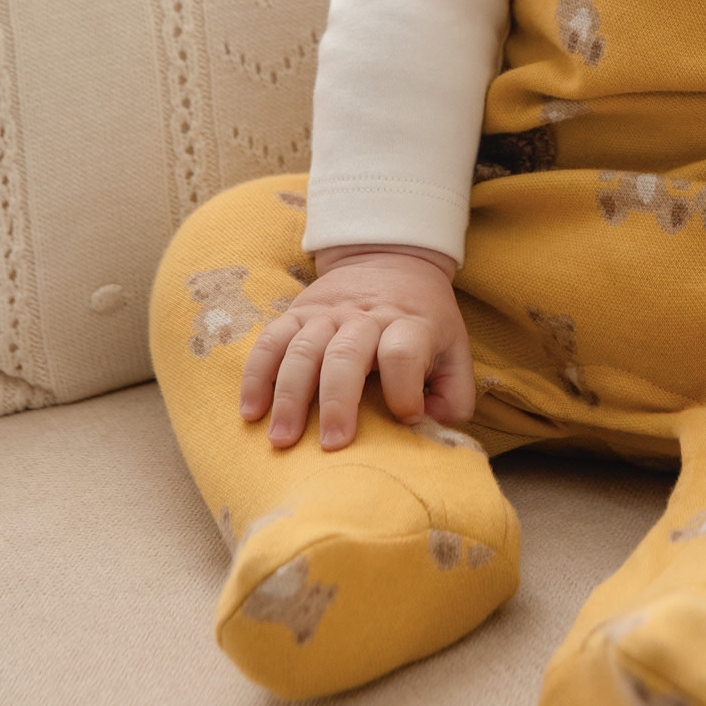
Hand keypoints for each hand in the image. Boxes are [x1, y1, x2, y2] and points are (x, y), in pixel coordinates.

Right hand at [238, 244, 475, 450]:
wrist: (392, 261)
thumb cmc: (424, 323)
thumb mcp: (455, 350)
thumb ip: (455, 394)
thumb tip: (431, 429)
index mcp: (409, 325)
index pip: (403, 351)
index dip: (405, 387)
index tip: (406, 417)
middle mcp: (365, 318)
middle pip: (347, 354)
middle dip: (338, 401)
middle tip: (332, 444)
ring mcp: (327, 315)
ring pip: (303, 350)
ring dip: (290, 395)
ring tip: (281, 439)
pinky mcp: (297, 313)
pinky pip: (270, 341)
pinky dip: (256, 374)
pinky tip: (250, 411)